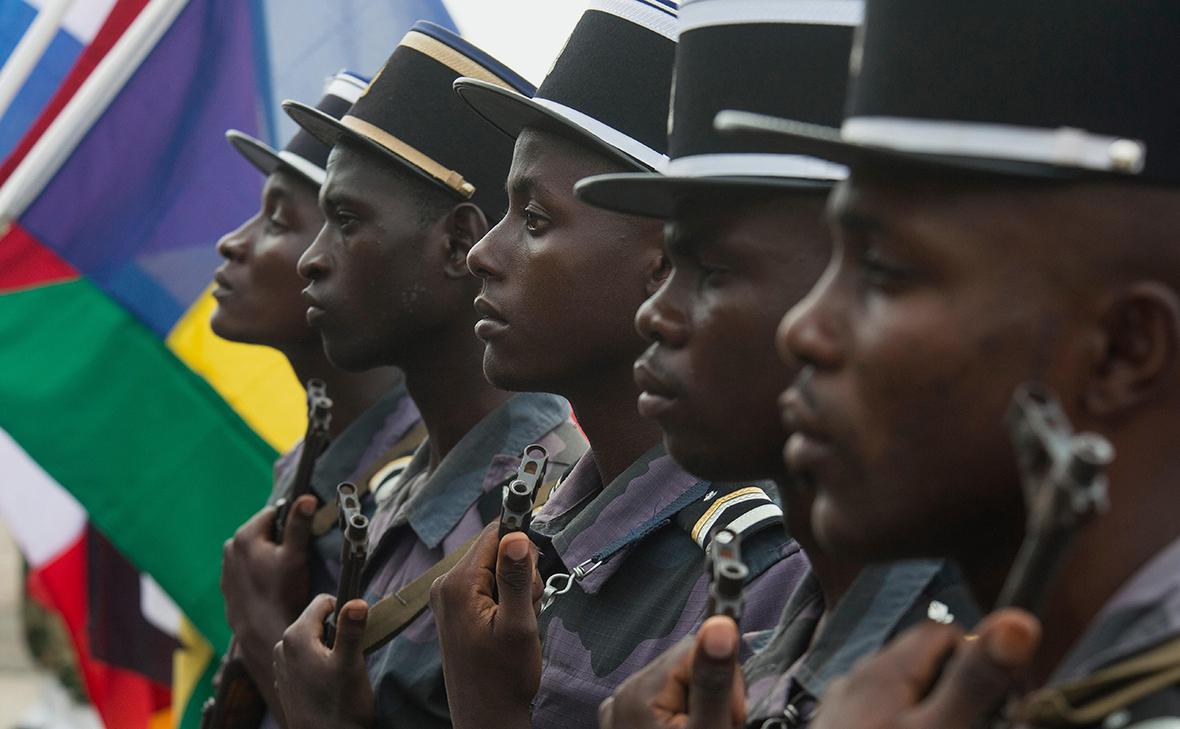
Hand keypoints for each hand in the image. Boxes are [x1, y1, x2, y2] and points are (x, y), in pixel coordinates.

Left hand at [220, 495, 314, 710]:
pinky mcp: (229, 586)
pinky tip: (272, 588)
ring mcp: (228, 568)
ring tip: (284, 577)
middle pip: (263, 533)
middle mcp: (231, 548)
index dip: (291, 524)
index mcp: (245, 535)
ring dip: (269, 558)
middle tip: (294, 561)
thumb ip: (299, 524)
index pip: (274, 514)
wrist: (262, 632)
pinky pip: (248, 570)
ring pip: (256, 552)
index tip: (301, 541)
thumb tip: (306, 498)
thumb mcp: (295, 556)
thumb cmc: (281, 593)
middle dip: (279, 542)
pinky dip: (259, 573)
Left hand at [272, 594, 373, 728]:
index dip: (343, 613)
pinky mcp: (285, 680)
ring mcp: (281, 665)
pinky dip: (317, 663)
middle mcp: (282, 646)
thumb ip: (351, 629)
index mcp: (296, 636)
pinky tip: (326, 684)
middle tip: (347, 658)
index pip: (323, 602)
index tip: (354, 635)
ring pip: (311, 640)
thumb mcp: (350, 663)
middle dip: (335, 632)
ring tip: (337, 674)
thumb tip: (356, 601)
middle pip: (316, 621)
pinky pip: (304, 658)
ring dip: (327, 649)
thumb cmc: (339, 706)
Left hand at [430, 523, 542, 728]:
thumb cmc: (504, 678)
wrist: (486, 716)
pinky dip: (507, 601)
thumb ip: (516, 578)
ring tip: (516, 625)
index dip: (521, 547)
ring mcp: (449, 597)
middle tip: (524, 611)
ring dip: (517, 591)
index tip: (533, 574)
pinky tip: (507, 627)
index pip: (495, 534)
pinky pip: (489, 586)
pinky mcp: (456, 608)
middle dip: (521, 575)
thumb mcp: (518, 626)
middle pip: (497, 551)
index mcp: (459, 584)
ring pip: (497, 569)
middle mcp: (447, 585)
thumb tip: (516, 534)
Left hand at [600, 616, 745, 728]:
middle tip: (719, 726)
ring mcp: (621, 711)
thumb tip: (720, 623)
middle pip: (687, 667)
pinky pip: (661, 704)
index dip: (724, 678)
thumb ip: (713, 680)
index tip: (731, 712)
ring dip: (698, 705)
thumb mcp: (707, 728)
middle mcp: (624, 692)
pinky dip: (679, 716)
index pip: (697, 649)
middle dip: (711, 693)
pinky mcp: (626, 724)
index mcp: (640, 688)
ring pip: (677, 685)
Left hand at [813, 609, 1040, 728]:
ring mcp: (842, 709)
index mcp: (884, 670)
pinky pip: (881, 718)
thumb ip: (974, 681)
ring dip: (935, 712)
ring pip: (904, 694)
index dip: (980, 659)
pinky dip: (907, 725)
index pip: (944, 633)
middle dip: (960, 691)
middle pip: (925, 664)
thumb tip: (1016, 621)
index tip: (1005, 700)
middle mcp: (857, 680)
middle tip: (985, 725)